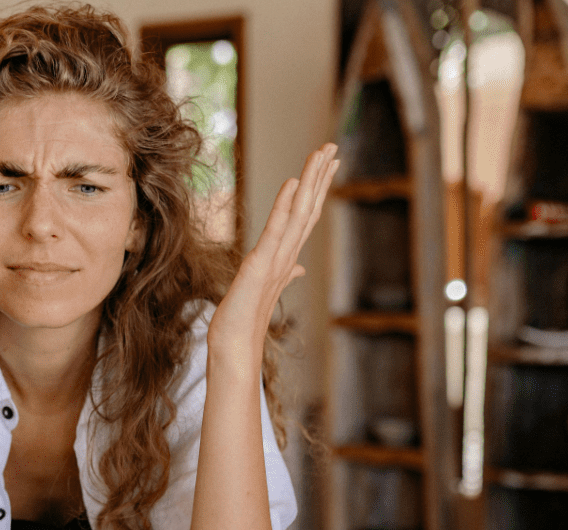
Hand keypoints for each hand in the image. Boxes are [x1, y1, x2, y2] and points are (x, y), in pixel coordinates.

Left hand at [207, 143, 337, 375]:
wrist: (234, 343)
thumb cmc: (245, 318)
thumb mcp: (264, 287)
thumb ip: (285, 273)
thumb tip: (299, 268)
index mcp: (287, 256)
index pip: (306, 216)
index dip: (318, 189)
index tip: (328, 164)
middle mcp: (287, 255)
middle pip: (309, 208)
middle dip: (320, 176)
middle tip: (332, 147)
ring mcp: (277, 259)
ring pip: (300, 213)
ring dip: (311, 181)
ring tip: (320, 154)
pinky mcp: (262, 264)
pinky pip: (276, 229)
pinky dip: (284, 205)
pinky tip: (293, 183)